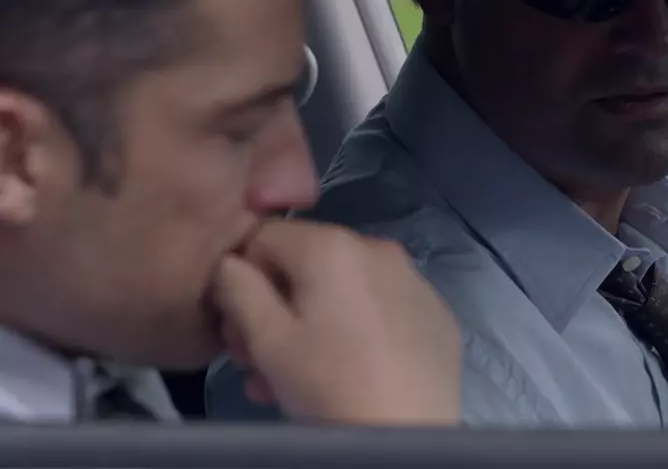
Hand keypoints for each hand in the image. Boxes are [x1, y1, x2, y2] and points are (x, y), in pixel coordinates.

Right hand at [211, 219, 460, 424]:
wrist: (409, 432)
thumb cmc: (329, 384)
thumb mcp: (267, 339)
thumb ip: (237, 289)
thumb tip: (230, 264)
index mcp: (332, 245)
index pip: (264, 237)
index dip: (243, 280)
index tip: (242, 328)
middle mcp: (378, 248)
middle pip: (305, 266)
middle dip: (275, 310)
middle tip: (261, 362)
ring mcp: (413, 280)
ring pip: (342, 292)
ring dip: (311, 326)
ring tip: (297, 380)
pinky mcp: (434, 312)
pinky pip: (381, 309)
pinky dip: (357, 331)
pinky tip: (351, 372)